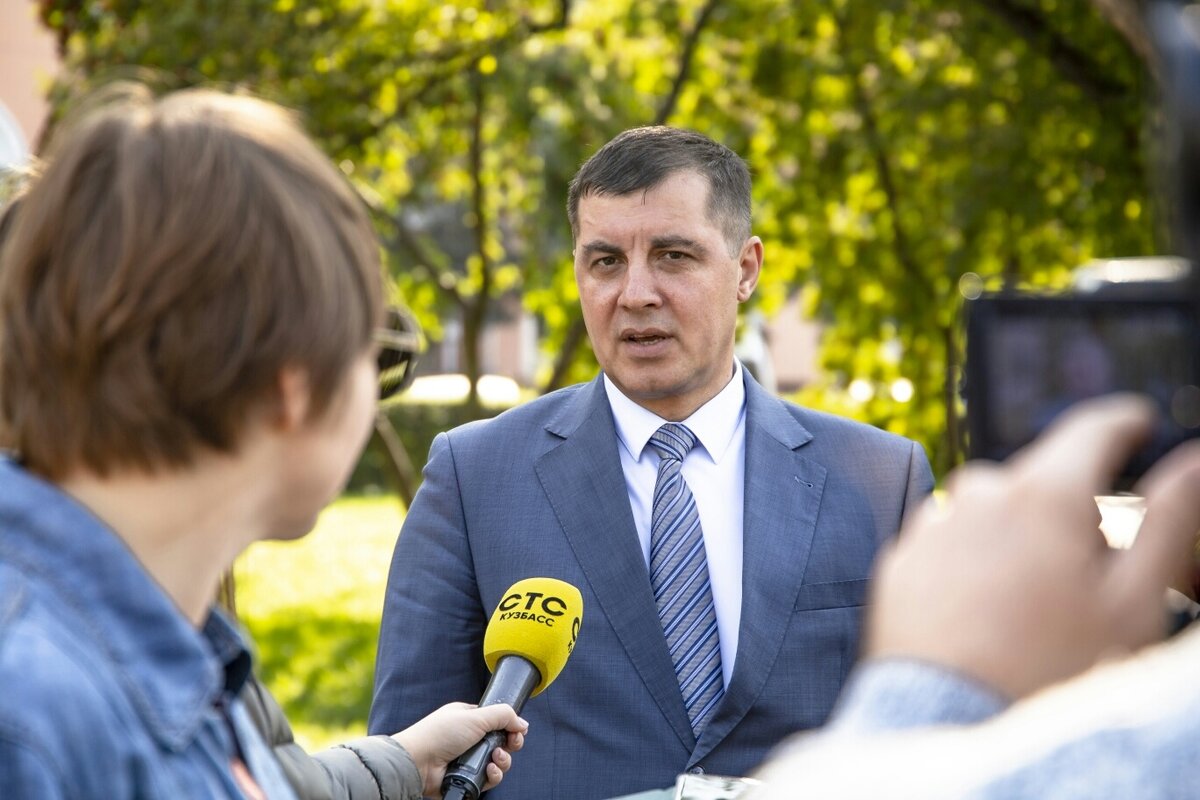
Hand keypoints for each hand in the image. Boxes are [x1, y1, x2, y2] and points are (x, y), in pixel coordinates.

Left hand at [391, 702, 527, 797]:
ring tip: (494, 759)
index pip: (498, 722)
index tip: (517, 731)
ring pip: (498, 763)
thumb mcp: (475, 716)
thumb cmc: (438, 734)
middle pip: (502, 744)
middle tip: (509, 745)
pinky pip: (488, 779)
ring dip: (502, 762)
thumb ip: (503, 716)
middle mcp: (470, 739)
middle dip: (510, 746)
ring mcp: (468, 759)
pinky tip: (488, 771)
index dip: (510, 728)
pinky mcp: (467, 777)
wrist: (418, 762)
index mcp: (469, 719)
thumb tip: (523, 723)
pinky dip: (492, 776)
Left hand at [866, 394, 1199, 698]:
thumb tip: (1194, 459)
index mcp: (1044, 494)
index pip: (1090, 431)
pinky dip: (971, 562)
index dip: (1122, 422)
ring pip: (989, 512)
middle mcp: (979, 494)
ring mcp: (932, 526)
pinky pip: (949, 543)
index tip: (1136, 421)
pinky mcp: (900, 560)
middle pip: (1039, 481)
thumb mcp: (1133, 599)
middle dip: (1068, 509)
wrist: (949, 723)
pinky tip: (987, 611)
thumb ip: (1170, 518)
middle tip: (1087, 572)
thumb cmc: (1051, 669)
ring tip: (1032, 604)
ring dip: (1015, 537)